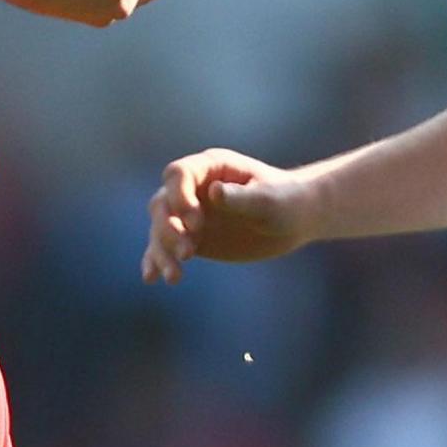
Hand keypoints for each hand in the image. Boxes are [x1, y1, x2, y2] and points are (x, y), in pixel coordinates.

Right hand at [141, 147, 313, 281]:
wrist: (294, 219)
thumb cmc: (285, 200)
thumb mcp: (268, 199)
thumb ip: (241, 197)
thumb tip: (213, 193)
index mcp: (211, 168)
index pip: (178, 174)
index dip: (179, 196)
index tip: (195, 222)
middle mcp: (194, 188)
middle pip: (163, 203)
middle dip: (169, 228)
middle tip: (189, 253)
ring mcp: (190, 214)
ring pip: (160, 228)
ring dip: (162, 251)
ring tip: (175, 277)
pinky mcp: (192, 237)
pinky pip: (166, 247)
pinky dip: (157, 261)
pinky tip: (152, 278)